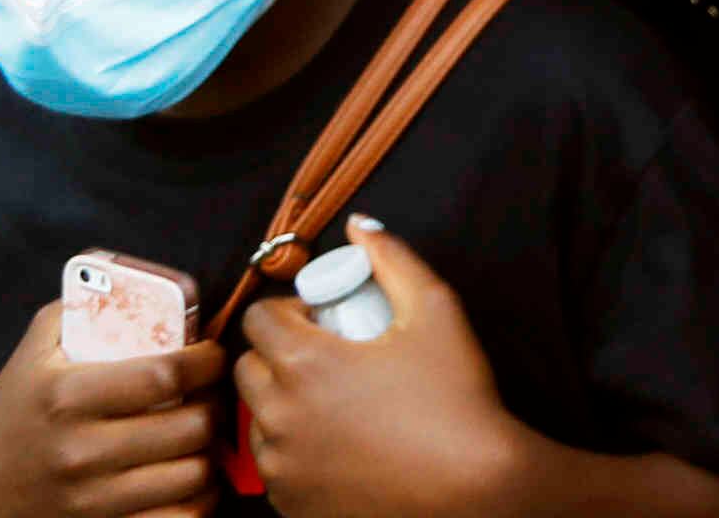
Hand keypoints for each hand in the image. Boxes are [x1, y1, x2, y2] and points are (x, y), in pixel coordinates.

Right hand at [0, 299, 223, 517]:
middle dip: (217, 405)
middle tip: (214, 395)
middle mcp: (81, 451)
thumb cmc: (15, 412)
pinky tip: (190, 478)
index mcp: (68, 397)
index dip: (207, 361)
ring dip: (211, 452)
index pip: (166, 374)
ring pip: (192, 475)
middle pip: (190, 426)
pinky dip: (198, 501)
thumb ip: (81, 306)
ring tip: (205, 435)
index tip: (213, 355)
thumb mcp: (35, 351)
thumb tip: (135, 273)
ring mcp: (92, 499)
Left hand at [234, 225, 522, 517]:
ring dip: (282, 403)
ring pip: (256, 419)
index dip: (289, 308)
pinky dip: (294, 448)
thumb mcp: (436, 310)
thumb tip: (359, 227)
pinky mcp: (289, 502)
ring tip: (334, 403)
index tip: (322, 316)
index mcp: (305, 363)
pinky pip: (274, 464)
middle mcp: (278, 415)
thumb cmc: (455, 400)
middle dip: (278, 353)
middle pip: (247, 367)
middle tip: (327, 355)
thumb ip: (393, 259)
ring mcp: (280, 465)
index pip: (259, 318)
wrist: (470, 488)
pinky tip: (339, 444)